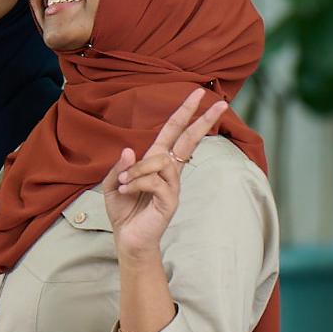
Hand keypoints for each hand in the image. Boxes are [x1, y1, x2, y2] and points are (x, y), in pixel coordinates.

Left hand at [100, 89, 230, 260]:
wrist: (127, 238)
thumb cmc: (124, 209)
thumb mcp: (113, 183)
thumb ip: (120, 166)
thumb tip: (129, 150)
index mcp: (156, 161)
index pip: (174, 132)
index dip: (185, 112)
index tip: (199, 93)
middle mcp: (169, 170)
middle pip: (189, 139)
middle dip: (202, 120)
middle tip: (219, 102)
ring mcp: (173, 186)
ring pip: (162, 161)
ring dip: (139, 169)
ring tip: (124, 183)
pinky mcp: (171, 201)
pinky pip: (156, 181)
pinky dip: (137, 183)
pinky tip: (126, 190)